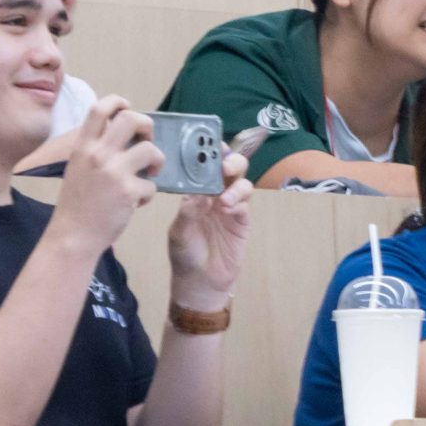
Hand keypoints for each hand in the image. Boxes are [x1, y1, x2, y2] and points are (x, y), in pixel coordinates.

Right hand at [52, 96, 164, 253]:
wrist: (73, 235)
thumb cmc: (77, 204)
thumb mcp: (78, 167)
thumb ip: (95, 150)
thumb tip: (123, 136)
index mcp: (83, 147)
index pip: (99, 109)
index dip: (117, 102)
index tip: (127, 106)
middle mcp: (97, 154)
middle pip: (131, 119)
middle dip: (147, 126)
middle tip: (147, 140)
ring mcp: (113, 172)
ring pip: (150, 150)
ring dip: (157, 161)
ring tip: (150, 174)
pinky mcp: (128, 191)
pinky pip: (151, 185)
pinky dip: (148, 194)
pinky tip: (136, 202)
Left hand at [167, 145, 253, 309]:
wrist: (201, 282)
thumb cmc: (184, 254)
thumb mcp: (179, 231)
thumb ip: (189, 210)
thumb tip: (203, 192)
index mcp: (194, 193)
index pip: (202, 166)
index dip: (206, 153)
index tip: (207, 143)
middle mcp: (213, 194)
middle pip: (227, 167)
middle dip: (228, 160)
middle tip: (224, 165)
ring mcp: (230, 205)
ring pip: (240, 181)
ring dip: (235, 182)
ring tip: (224, 197)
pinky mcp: (243, 219)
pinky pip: (246, 201)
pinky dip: (239, 199)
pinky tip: (228, 207)